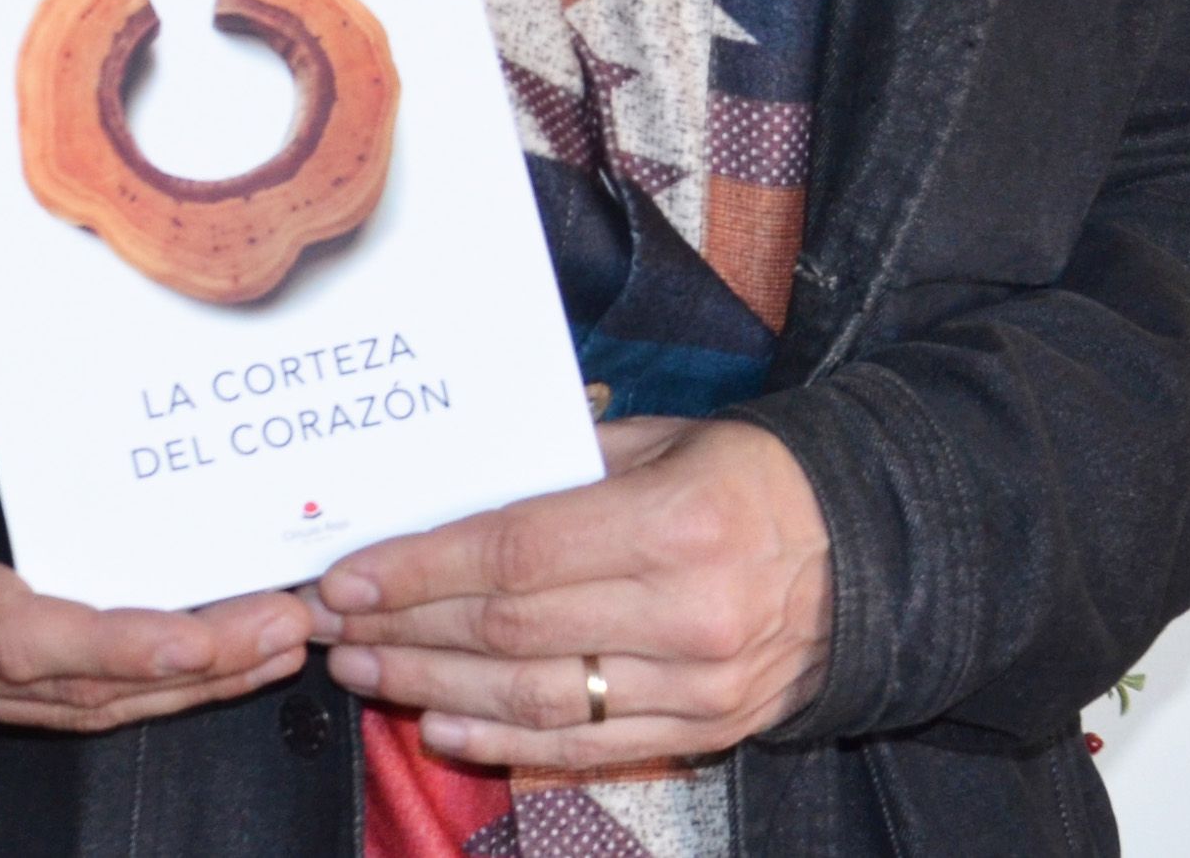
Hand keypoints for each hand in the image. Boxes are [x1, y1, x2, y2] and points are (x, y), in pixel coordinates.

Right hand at [0, 342, 311, 729]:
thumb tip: (66, 345)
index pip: (29, 636)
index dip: (125, 643)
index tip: (205, 632)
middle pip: (77, 692)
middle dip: (192, 670)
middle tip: (285, 629)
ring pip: (76, 714)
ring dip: (179, 690)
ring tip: (269, 649)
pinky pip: (55, 708)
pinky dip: (133, 690)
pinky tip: (197, 666)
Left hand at [307, 416, 830, 768]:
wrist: (858, 554)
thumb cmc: (741, 478)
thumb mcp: (659, 441)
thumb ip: (562, 467)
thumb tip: (449, 489)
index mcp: (671, 524)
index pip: (515, 554)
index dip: (422, 569)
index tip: (350, 574)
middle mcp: (682, 615)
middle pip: (510, 631)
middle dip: (406, 629)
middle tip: (331, 623)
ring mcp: (693, 686)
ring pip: (534, 698)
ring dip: (433, 688)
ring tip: (364, 672)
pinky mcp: (701, 733)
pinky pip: (584, 747)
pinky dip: (502, 740)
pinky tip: (441, 725)